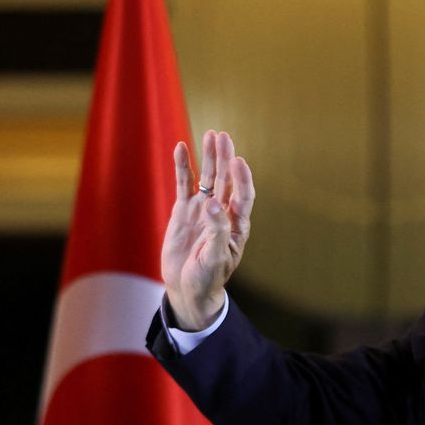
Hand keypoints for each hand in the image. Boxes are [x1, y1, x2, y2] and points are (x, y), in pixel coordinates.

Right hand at [161, 130, 254, 329]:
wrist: (187, 289)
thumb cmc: (207, 278)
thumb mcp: (214, 259)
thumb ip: (217, 230)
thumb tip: (214, 204)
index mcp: (236, 225)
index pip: (243, 195)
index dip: (242, 178)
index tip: (238, 161)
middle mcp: (221, 212)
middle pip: (225, 180)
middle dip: (225, 159)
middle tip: (223, 137)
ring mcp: (202, 209)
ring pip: (207, 178)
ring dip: (209, 157)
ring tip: (210, 135)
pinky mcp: (184, 211)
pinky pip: (184, 184)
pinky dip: (183, 167)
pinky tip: (181, 148)